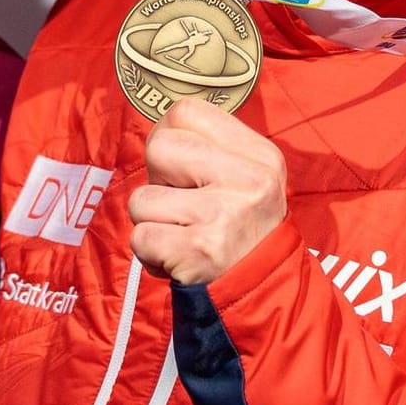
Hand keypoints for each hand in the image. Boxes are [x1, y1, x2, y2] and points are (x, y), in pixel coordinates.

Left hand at [128, 98, 286, 285]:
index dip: (169, 136)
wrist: (265, 293)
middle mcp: (248, 179)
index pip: (186, 111)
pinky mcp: (200, 249)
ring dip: (152, 223)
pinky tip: (180, 258)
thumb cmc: (242, 229)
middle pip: (158, 147)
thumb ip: (209, 147)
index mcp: (260, 154)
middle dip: (157, 180)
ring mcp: (224, 214)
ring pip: (141, 198)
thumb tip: (157, 129)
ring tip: (184, 235)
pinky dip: (151, 254)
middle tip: (183, 205)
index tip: (179, 165)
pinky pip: (140, 238)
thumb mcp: (249, 178)